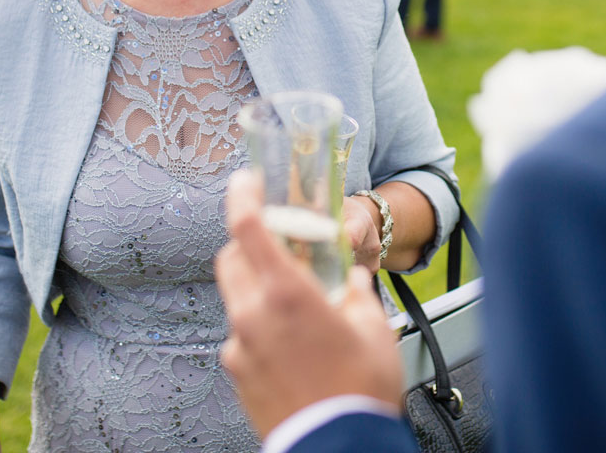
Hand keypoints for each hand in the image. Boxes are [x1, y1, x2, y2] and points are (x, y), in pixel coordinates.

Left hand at [217, 170, 403, 438]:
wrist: (339, 449)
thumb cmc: (360, 391)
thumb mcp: (373, 330)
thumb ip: (359, 294)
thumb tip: (357, 281)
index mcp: (286, 293)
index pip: (247, 226)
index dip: (242, 195)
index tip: (245, 181)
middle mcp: (252, 315)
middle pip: (231, 258)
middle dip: (248, 243)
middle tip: (276, 245)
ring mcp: (240, 347)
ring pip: (236, 297)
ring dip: (255, 287)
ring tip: (293, 304)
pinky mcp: (237, 375)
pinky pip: (241, 337)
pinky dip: (258, 328)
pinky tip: (290, 345)